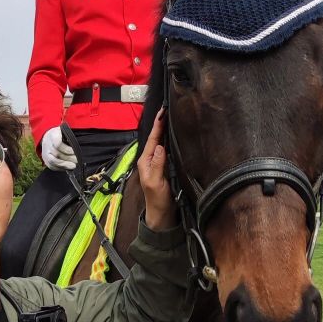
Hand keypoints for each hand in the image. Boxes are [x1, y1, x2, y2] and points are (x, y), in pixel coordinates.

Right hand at [41, 126, 76, 170]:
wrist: (48, 137)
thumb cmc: (60, 134)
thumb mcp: (65, 131)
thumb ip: (71, 137)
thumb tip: (81, 144)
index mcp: (53, 134)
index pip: (58, 143)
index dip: (67, 149)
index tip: (74, 152)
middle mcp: (47, 144)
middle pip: (56, 153)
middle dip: (68, 158)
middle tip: (77, 160)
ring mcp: (45, 152)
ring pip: (53, 161)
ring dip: (64, 165)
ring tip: (73, 166)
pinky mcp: (45, 159)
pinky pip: (51, 166)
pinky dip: (60, 168)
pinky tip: (67, 167)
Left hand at [137, 110, 176, 230]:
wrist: (161, 214)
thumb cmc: (157, 200)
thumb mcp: (156, 183)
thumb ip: (157, 165)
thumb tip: (160, 147)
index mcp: (146, 161)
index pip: (153, 139)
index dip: (158, 125)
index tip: (163, 111)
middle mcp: (151, 159)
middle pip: (157, 137)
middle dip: (162, 123)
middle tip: (169, 107)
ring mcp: (158, 162)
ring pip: (162, 142)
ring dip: (167, 129)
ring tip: (172, 116)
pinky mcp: (165, 166)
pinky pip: (168, 149)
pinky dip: (171, 139)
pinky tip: (176, 134)